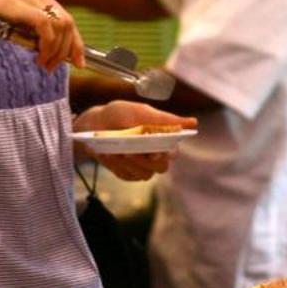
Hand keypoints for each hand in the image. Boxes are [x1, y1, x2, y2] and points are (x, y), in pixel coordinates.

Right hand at [0, 0, 82, 70]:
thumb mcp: (8, 18)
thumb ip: (24, 27)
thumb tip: (40, 47)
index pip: (65, 18)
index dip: (74, 42)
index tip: (76, 62)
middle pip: (68, 22)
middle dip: (70, 49)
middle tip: (57, 68)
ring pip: (61, 25)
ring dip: (57, 50)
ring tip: (45, 65)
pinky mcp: (18, 4)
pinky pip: (45, 26)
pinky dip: (47, 44)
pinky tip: (38, 57)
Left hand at [75, 100, 196, 181]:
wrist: (93, 125)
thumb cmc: (120, 115)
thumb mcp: (141, 112)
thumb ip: (164, 120)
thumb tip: (193, 122)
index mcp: (162, 139)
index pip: (173, 152)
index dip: (166, 155)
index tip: (154, 153)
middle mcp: (155, 155)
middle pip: (161, 168)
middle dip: (144, 161)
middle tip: (128, 152)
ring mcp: (141, 166)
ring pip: (144, 174)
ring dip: (128, 163)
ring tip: (114, 150)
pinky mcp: (127, 173)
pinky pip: (126, 175)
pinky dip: (116, 165)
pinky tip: (108, 154)